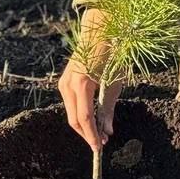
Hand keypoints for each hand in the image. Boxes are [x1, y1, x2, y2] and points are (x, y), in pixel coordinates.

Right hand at [57, 9, 121, 152]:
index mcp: (82, 84)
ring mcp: (64, 82)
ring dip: (84, 125)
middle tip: (101, 143)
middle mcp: (68, 84)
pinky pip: (71, 104)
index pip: (85, 119)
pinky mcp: (64, 81)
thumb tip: (107, 132)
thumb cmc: (111, 52)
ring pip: (71, 113)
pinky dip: (80, 113)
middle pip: (74, 120)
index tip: (100, 148)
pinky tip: (92, 117)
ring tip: (99, 132)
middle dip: (87, 134)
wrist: (98, 29)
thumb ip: (109, 108)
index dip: (92, 136)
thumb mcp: (115, 81)